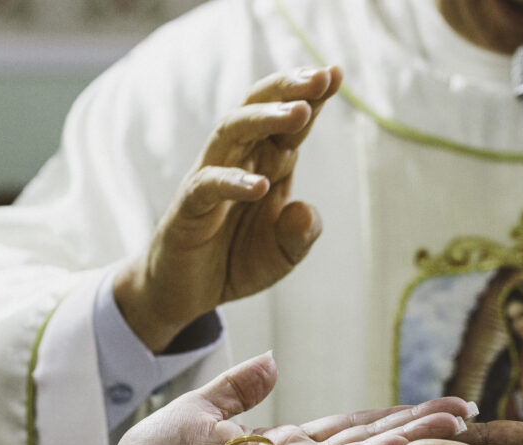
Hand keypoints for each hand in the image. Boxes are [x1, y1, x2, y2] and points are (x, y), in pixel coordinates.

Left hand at [95, 352, 472, 444]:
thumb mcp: (198, 411)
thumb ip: (238, 389)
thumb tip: (270, 359)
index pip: (347, 428)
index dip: (387, 416)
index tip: (427, 404)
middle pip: (370, 439)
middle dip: (418, 424)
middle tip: (465, 408)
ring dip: (416, 435)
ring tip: (460, 418)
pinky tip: (421, 434)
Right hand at [114, 66, 342, 351]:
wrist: (186, 293)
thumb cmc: (235, 262)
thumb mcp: (283, 254)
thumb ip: (300, 234)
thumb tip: (305, 212)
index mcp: (267, 165)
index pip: (291, 123)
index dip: (312, 96)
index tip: (337, 72)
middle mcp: (238, 162)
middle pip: (259, 111)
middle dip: (289, 90)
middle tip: (320, 77)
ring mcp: (209, 181)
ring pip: (232, 133)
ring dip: (266, 119)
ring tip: (300, 113)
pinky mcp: (188, 210)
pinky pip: (208, 187)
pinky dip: (234, 182)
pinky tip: (260, 185)